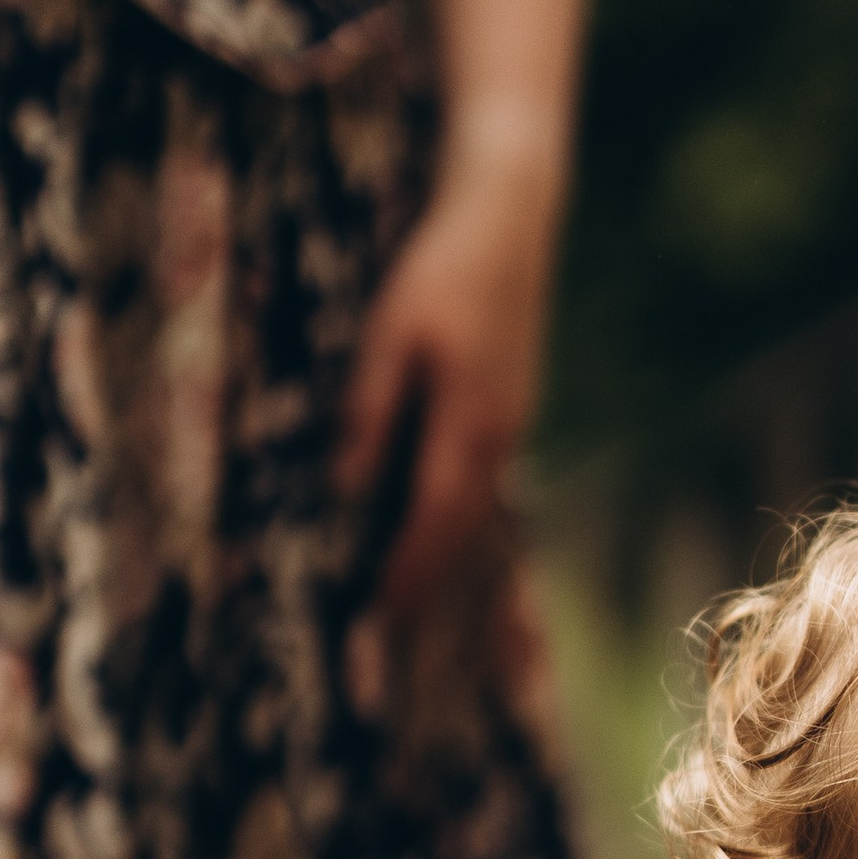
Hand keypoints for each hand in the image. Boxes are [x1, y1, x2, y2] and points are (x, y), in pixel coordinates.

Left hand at [337, 142, 562, 615]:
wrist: (509, 218)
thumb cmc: (441, 268)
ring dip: (453, 565)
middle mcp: (500, 438)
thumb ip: (371, 413)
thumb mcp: (389, 334)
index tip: (381, 618)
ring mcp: (511, 426)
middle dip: (432, 588)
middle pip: (465, 533)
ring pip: (481, 513)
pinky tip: (448, 542)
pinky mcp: (509, 411)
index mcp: (470, 425)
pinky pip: (487, 487)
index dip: (409, 573)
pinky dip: (465, 525)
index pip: (435, 520)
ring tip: (424, 612)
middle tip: (398, 640)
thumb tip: (345, 488)